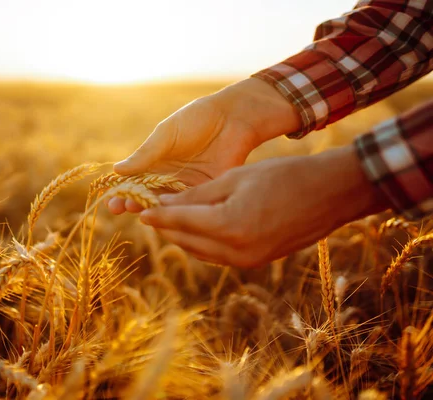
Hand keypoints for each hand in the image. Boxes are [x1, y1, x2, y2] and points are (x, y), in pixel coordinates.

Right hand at [108, 78, 300, 213]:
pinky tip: (165, 215)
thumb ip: (145, 155)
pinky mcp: (206, 192)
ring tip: (138, 210)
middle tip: (120, 209)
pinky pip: (189, 207)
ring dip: (152, 210)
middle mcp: (168, 178)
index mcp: (155, 163)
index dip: (120, 192)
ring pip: (165, 205)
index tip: (110, 201)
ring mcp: (186, 187)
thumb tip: (116, 171)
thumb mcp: (166, 135)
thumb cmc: (196, 120)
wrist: (233, 118)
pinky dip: (177, 212)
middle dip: (131, 204)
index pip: (133, 182)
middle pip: (146, 197)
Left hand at [139, 145, 387, 267]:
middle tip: (152, 213)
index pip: (180, 222)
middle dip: (167, 227)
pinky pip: (219, 256)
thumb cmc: (284, 176)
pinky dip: (203, 244)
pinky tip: (197, 230)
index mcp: (228, 226)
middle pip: (187, 241)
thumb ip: (198, 195)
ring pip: (201, 252)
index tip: (142, 209)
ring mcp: (248, 261)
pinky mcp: (257, 262)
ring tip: (171, 221)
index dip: (158, 215)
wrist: (331, 194)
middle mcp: (236, 251)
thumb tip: (166, 204)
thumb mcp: (236, 178)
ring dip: (183, 237)